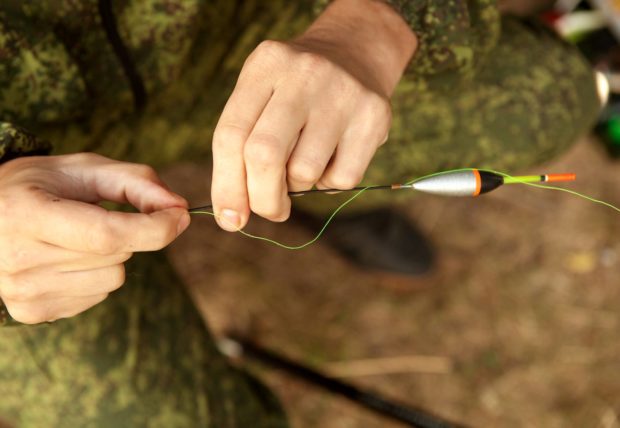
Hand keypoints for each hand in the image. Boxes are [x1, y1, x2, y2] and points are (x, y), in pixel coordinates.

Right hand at [0, 153, 189, 323]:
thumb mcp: (84, 169)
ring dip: (112, 257)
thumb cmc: (39, 187)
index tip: (180, 216)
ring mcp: (22, 291)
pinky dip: (96, 275)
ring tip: (76, 237)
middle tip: (95, 215)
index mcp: (24, 213)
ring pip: (113, 280)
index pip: (107, 234)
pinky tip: (66, 258)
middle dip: (128, 233)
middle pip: (116, 255)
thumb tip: (180, 208)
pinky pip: (98, 296)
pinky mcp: (31, 312)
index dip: (154, 228)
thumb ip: (136, 182)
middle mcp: (17, 258)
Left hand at [211, 0, 416, 230]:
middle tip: (270, 211)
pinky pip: (343, 178)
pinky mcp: (375, 115)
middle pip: (265, 154)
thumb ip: (241, 148)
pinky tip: (333, 157)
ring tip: (305, 164)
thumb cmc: (295, 91)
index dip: (226, 185)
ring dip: (299, 185)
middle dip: (262, 198)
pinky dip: (331, 182)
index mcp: (265, 65)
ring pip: (305, 172)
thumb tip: (233, 216)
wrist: (355, 53)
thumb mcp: (261, 96)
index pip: (231, 135)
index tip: (230, 218)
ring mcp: (343, 93)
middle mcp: (303, 74)